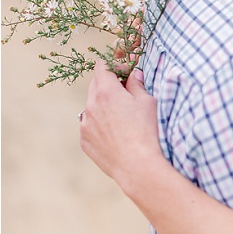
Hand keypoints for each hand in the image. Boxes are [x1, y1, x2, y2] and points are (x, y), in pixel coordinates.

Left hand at [79, 68, 164, 195]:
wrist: (138, 167)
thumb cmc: (147, 132)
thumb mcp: (147, 102)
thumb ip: (137, 84)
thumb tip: (133, 75)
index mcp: (105, 91)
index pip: (102, 67)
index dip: (114, 66)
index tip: (125, 73)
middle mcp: (90, 106)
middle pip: (95, 85)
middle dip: (108, 84)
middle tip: (125, 93)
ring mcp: (84, 125)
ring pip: (91, 107)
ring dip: (102, 106)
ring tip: (121, 118)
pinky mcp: (84, 141)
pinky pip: (89, 126)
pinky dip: (99, 125)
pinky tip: (116, 134)